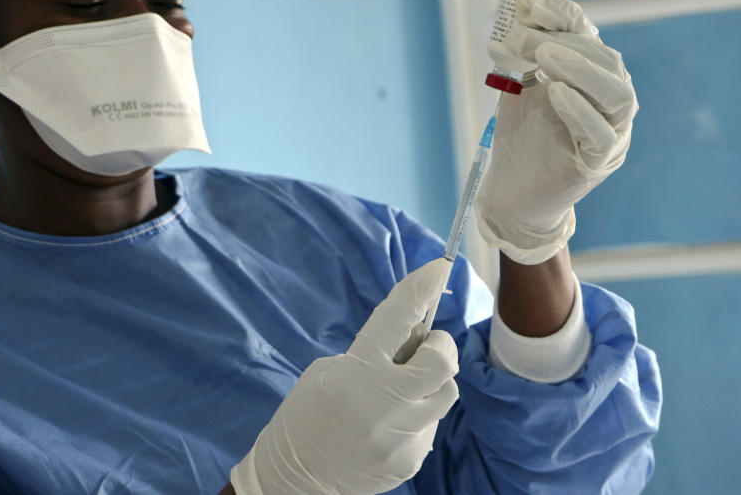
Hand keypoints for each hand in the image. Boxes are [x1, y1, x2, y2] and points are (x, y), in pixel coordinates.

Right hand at [230, 259, 458, 494]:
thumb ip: (371, 354)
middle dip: (438, 346)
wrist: (295, 480)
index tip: (437, 267)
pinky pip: (431, 424)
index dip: (419, 289)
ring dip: (430, 383)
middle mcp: (385, 403)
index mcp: (357, 372)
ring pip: (446, 393)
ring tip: (400, 392)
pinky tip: (389, 425)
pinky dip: (417, 416)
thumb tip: (411, 337)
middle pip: (442, 360)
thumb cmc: (304, 417)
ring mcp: (402, 435)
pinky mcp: (411, 459)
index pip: (396, 318)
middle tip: (422, 348)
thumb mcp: (327, 372)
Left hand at [475, 0, 637, 264]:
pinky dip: (579, 109)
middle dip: (566, 44)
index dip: (566, 19)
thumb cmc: (522, 135)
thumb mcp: (522, 85)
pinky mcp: (600, 162)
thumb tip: (527, 4)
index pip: (592, 39)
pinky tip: (555, 93)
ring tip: (544, 57)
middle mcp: (613, 104)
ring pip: (617, 95)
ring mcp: (613, 134)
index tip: (533, 7)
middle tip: (527, 38)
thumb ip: (528, 51)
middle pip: (607, 63)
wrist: (512, 190)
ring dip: (581, 70)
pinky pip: (601, 134)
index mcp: (597, 80)